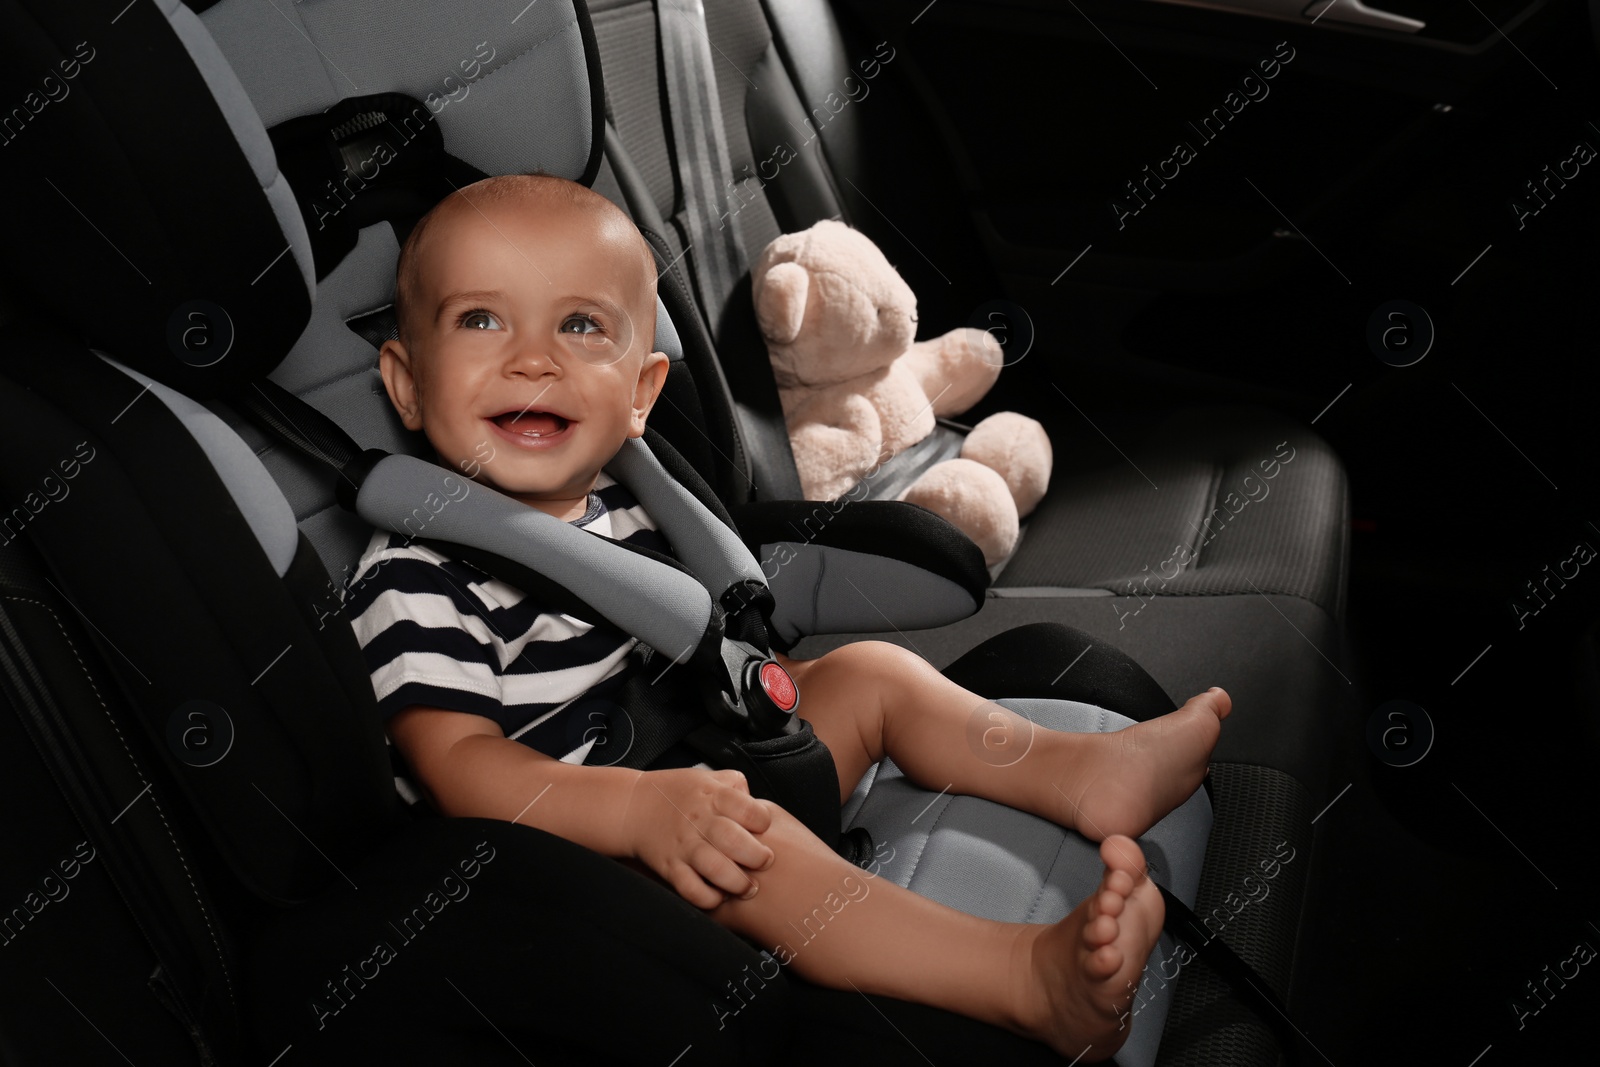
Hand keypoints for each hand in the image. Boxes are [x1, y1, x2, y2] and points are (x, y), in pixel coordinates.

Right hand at [623, 768, 776, 908]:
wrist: (633, 807)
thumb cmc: (676, 793)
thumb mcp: (707, 778)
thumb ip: (736, 788)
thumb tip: (761, 806)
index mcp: (712, 796)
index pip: (748, 809)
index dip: (763, 821)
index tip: (764, 829)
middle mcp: (699, 820)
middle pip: (734, 841)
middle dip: (757, 856)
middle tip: (765, 861)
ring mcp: (683, 845)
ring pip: (715, 869)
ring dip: (737, 882)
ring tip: (748, 887)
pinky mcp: (670, 867)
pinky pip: (691, 889)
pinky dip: (708, 898)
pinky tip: (719, 896)